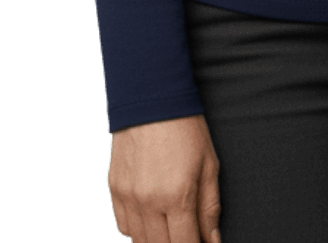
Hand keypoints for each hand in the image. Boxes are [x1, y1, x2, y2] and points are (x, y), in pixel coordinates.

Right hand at [107, 114, 220, 242]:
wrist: (151, 100)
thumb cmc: (187, 129)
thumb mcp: (209, 164)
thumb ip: (210, 206)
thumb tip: (213, 239)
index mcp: (177, 195)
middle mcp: (148, 202)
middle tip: (189, 236)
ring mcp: (127, 198)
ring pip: (139, 241)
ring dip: (157, 242)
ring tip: (174, 230)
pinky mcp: (114, 191)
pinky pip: (124, 227)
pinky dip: (138, 231)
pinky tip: (153, 221)